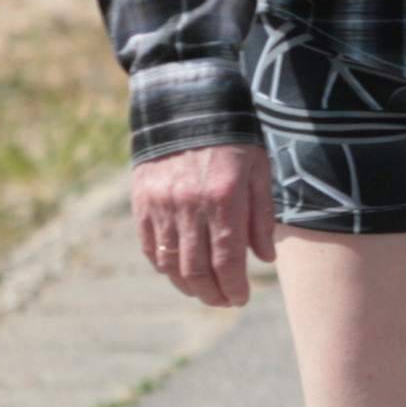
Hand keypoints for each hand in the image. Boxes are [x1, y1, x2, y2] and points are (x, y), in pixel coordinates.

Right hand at [133, 144, 276, 306]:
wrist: (186, 105)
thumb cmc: (233, 139)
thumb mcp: (259, 170)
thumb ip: (261, 216)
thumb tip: (264, 259)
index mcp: (223, 198)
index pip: (227, 259)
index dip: (234, 286)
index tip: (241, 299)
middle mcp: (189, 205)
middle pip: (197, 269)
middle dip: (212, 294)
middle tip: (224, 301)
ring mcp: (161, 205)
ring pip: (171, 263)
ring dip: (188, 285)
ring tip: (204, 292)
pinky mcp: (141, 203)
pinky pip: (150, 248)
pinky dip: (164, 266)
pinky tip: (178, 272)